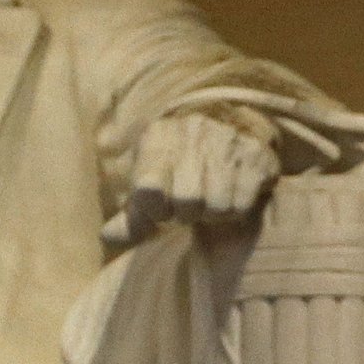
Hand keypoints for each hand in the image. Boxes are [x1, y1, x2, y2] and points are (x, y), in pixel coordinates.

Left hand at [122, 111, 278, 242]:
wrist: (224, 124)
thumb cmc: (176, 166)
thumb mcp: (148, 183)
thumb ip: (130, 217)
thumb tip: (108, 238)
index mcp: (158, 139)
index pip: (149, 190)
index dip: (154, 211)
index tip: (160, 210)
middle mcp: (193, 133)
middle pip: (187, 202)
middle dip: (187, 213)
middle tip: (189, 206)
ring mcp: (227, 142)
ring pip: (218, 205)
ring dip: (213, 212)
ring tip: (210, 199)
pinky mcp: (255, 156)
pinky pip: (242, 203)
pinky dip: (235, 209)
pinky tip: (230, 193)